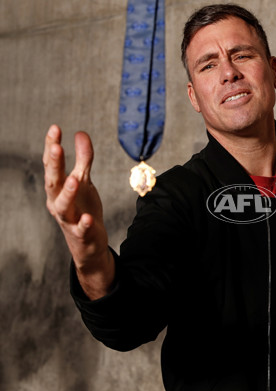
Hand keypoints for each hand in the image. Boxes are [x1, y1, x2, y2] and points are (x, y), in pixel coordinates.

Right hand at [43, 125, 113, 298]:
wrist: (88, 242)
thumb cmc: (82, 208)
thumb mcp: (84, 181)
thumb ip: (83, 159)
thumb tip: (80, 133)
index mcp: (57, 187)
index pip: (51, 165)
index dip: (51, 146)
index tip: (55, 127)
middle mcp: (57, 201)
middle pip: (53, 181)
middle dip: (53, 164)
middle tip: (56, 146)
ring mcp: (68, 218)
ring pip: (63, 205)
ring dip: (68, 192)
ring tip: (74, 179)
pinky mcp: (81, 233)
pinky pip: (81, 228)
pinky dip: (84, 223)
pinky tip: (88, 218)